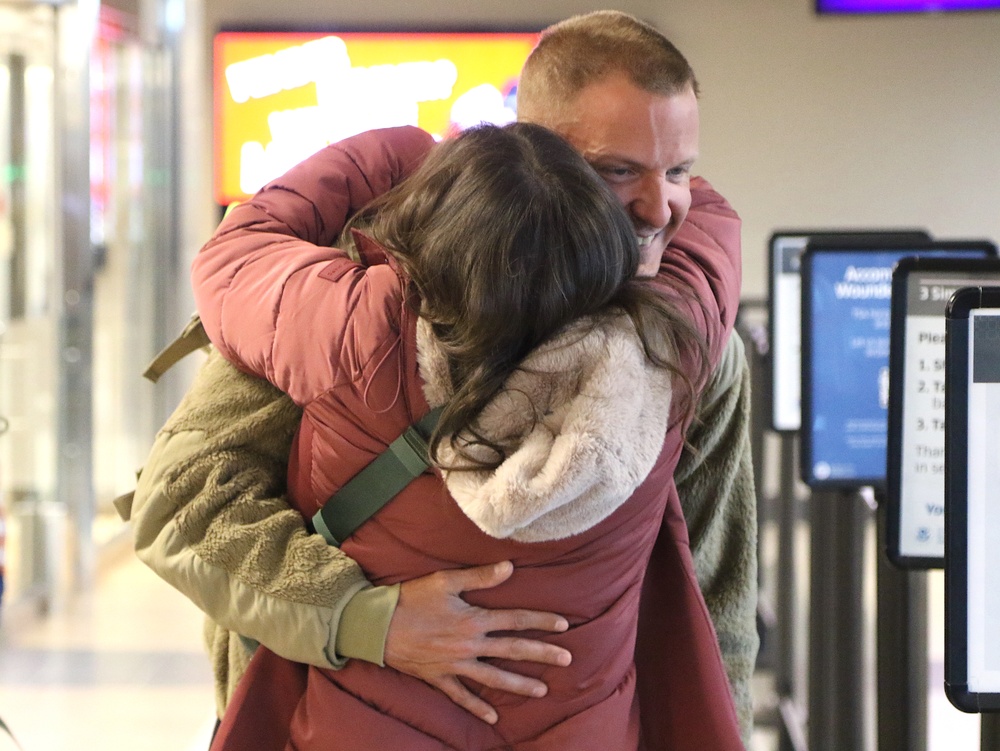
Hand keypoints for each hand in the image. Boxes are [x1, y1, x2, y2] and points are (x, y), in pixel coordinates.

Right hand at [384, 560, 571, 724]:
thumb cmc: (411, 598)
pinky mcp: (439, 677)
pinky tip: (493, 718)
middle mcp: (470, 645)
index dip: (541, 621)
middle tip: (567, 660)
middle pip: (513, 650)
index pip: (515, 619)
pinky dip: (477, 707)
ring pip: (493, 677)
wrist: (377, 625)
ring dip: (519, 684)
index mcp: (474, 620)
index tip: (564, 625)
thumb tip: (510, 567)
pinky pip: (461, 696)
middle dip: (542, 655)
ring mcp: (455, 665)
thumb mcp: (446, 581)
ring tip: (541, 691)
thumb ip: (479, 576)